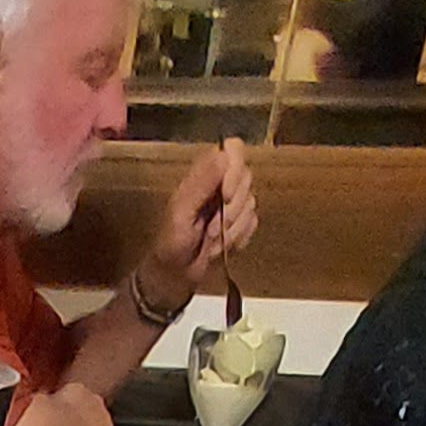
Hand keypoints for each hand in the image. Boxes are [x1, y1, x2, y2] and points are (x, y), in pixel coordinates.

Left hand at [132, 138, 257, 316]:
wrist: (176, 276)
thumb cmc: (171, 244)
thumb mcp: (181, 212)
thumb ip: (201, 183)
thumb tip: (223, 153)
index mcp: (204, 173)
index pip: (233, 149)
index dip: (235, 170)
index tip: (224, 196)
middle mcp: (221, 182)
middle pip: (246, 177)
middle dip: (232, 208)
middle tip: (210, 228)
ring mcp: (233, 202)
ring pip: (251, 202)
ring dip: (232, 228)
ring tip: (210, 239)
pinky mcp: (241, 222)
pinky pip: (253, 222)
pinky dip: (238, 238)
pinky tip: (221, 246)